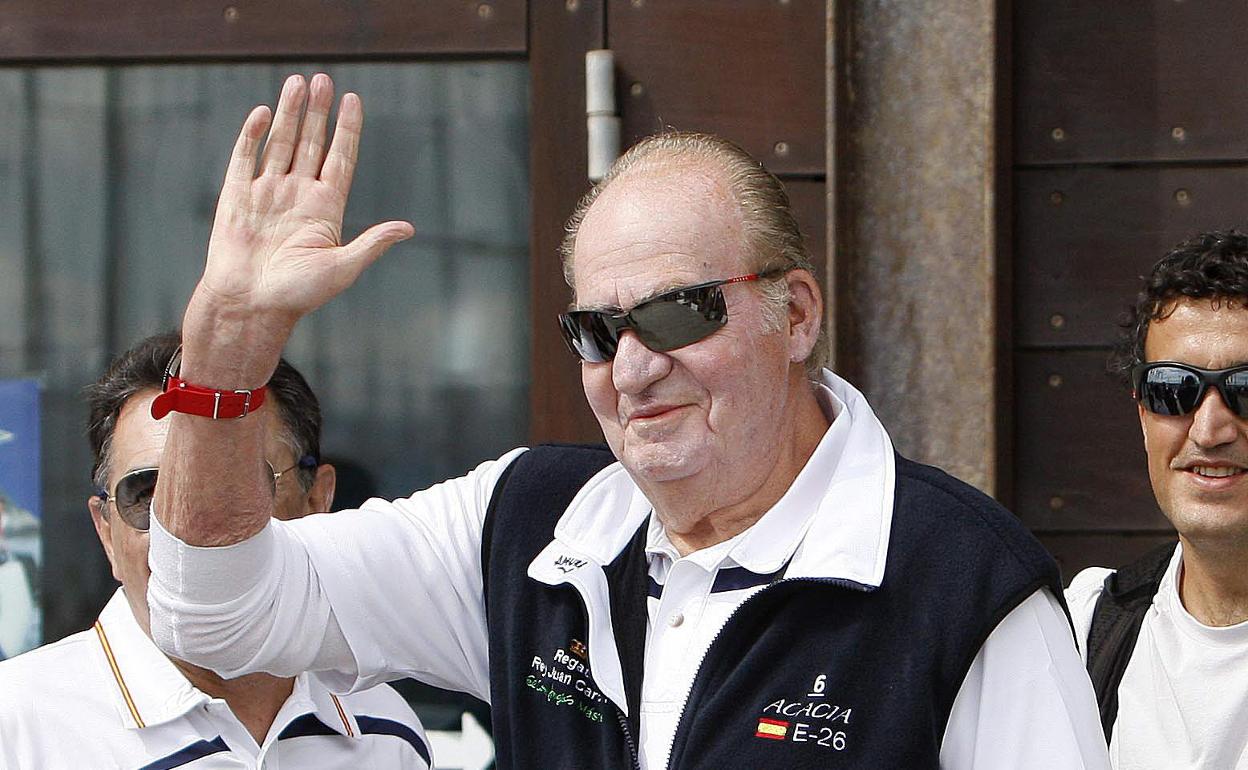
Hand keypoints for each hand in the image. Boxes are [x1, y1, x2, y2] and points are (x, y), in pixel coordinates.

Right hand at [196, 73, 413, 327]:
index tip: (354, 100)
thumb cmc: (298, 294)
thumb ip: (372, 243)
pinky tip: (265, 113)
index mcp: (326, 208)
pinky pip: (246, 157)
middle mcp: (298, 194)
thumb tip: (407, 228)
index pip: (341, 158)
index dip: (347, 130)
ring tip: (299, 82)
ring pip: (282, 143)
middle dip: (318, 112)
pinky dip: (254, 135)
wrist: (249, 306)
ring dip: (290, 113)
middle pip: (312, 143)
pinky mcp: (236, 196)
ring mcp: (267, 192)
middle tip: (323, 79)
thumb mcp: (343, 268)